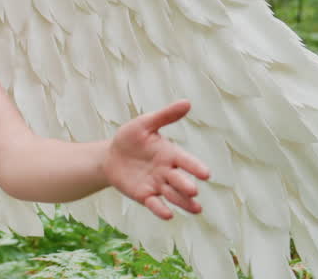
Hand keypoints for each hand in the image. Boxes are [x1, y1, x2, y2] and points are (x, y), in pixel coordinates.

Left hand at [102, 100, 210, 219]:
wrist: (111, 156)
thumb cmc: (131, 138)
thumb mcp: (144, 124)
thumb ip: (165, 116)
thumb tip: (187, 102)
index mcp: (171, 154)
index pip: (186, 161)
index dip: (195, 167)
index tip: (206, 174)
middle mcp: (168, 171)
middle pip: (180, 180)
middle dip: (186, 186)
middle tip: (193, 190)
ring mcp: (158, 185)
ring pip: (174, 195)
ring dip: (183, 202)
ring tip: (196, 209)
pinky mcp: (145, 196)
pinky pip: (155, 204)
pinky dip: (161, 210)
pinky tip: (168, 215)